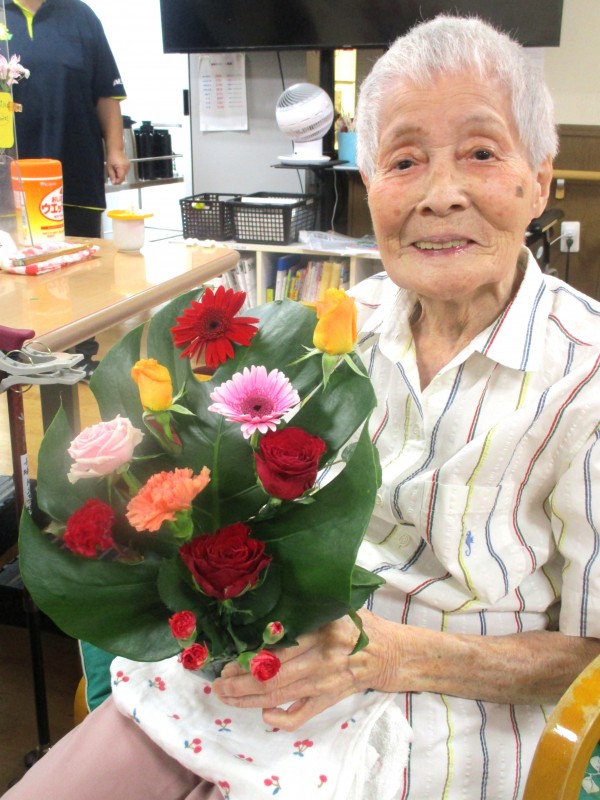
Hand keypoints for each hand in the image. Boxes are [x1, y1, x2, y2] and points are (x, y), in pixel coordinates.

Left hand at [106, 150, 129, 184]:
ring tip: (114, 170)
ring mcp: (129, 167)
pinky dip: (121, 172)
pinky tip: (117, 168)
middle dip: (117, 178)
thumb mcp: (109, 167)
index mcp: (122, 168)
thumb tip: (113, 183)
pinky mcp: (129, 166)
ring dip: (119, 175)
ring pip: (124, 175)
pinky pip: (125, 172)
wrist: (116, 149)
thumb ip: (112, 175)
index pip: (121, 178)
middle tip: (112, 176)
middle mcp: (127, 168)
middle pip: (123, 178)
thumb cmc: (111, 157)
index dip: (117, 182)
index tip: (113, 182)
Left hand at [212, 610, 399, 730]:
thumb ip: (308, 609)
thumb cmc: (360, 626)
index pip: (279, 648)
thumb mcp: (337, 607)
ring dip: (248, 700)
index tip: (229, 658)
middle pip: (272, 676)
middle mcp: (321, 659)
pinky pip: (301, 715)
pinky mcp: (328, 700)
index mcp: (322, 631)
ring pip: (279, 696)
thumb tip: (270, 608)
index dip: (250, 657)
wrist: (390, 653)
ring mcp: (323, 683)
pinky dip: (281, 719)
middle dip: (240, 682)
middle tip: (218, 682)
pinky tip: (264, 715)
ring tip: (226, 696)